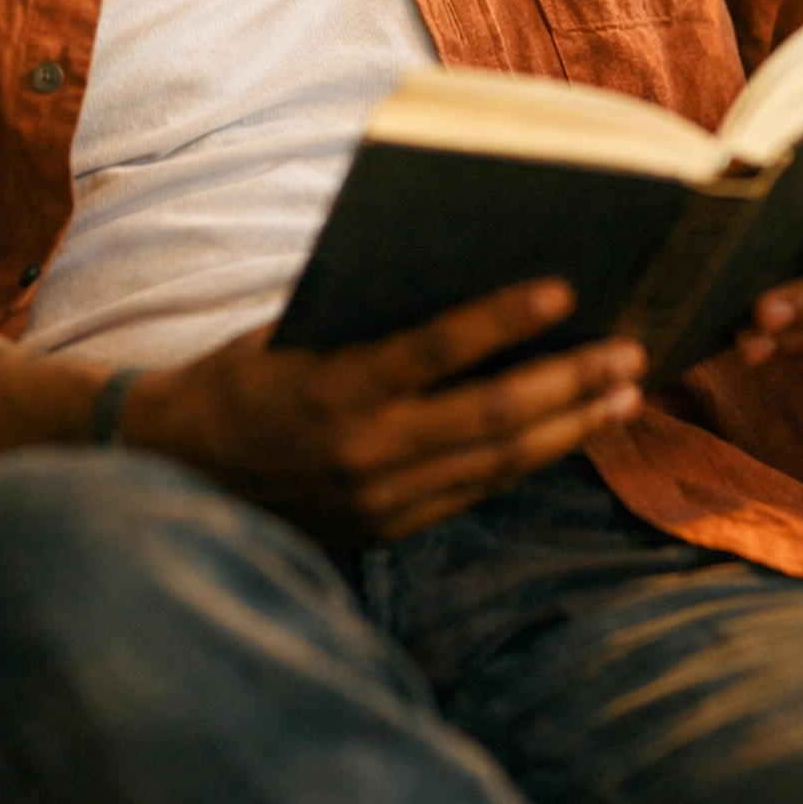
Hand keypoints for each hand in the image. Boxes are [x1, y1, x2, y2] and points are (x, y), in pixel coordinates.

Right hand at [119, 280, 645, 543]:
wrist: (172, 473)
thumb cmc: (238, 377)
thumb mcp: (293, 332)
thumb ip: (369, 320)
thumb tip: (461, 274)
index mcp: (332, 389)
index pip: (433, 349)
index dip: (502, 321)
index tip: (563, 288)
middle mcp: (362, 454)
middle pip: (489, 417)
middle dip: (569, 382)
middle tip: (630, 351)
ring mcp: (378, 501)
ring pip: (496, 463)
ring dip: (568, 427)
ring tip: (625, 394)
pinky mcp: (386, 530)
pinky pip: (473, 492)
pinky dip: (528, 460)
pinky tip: (569, 431)